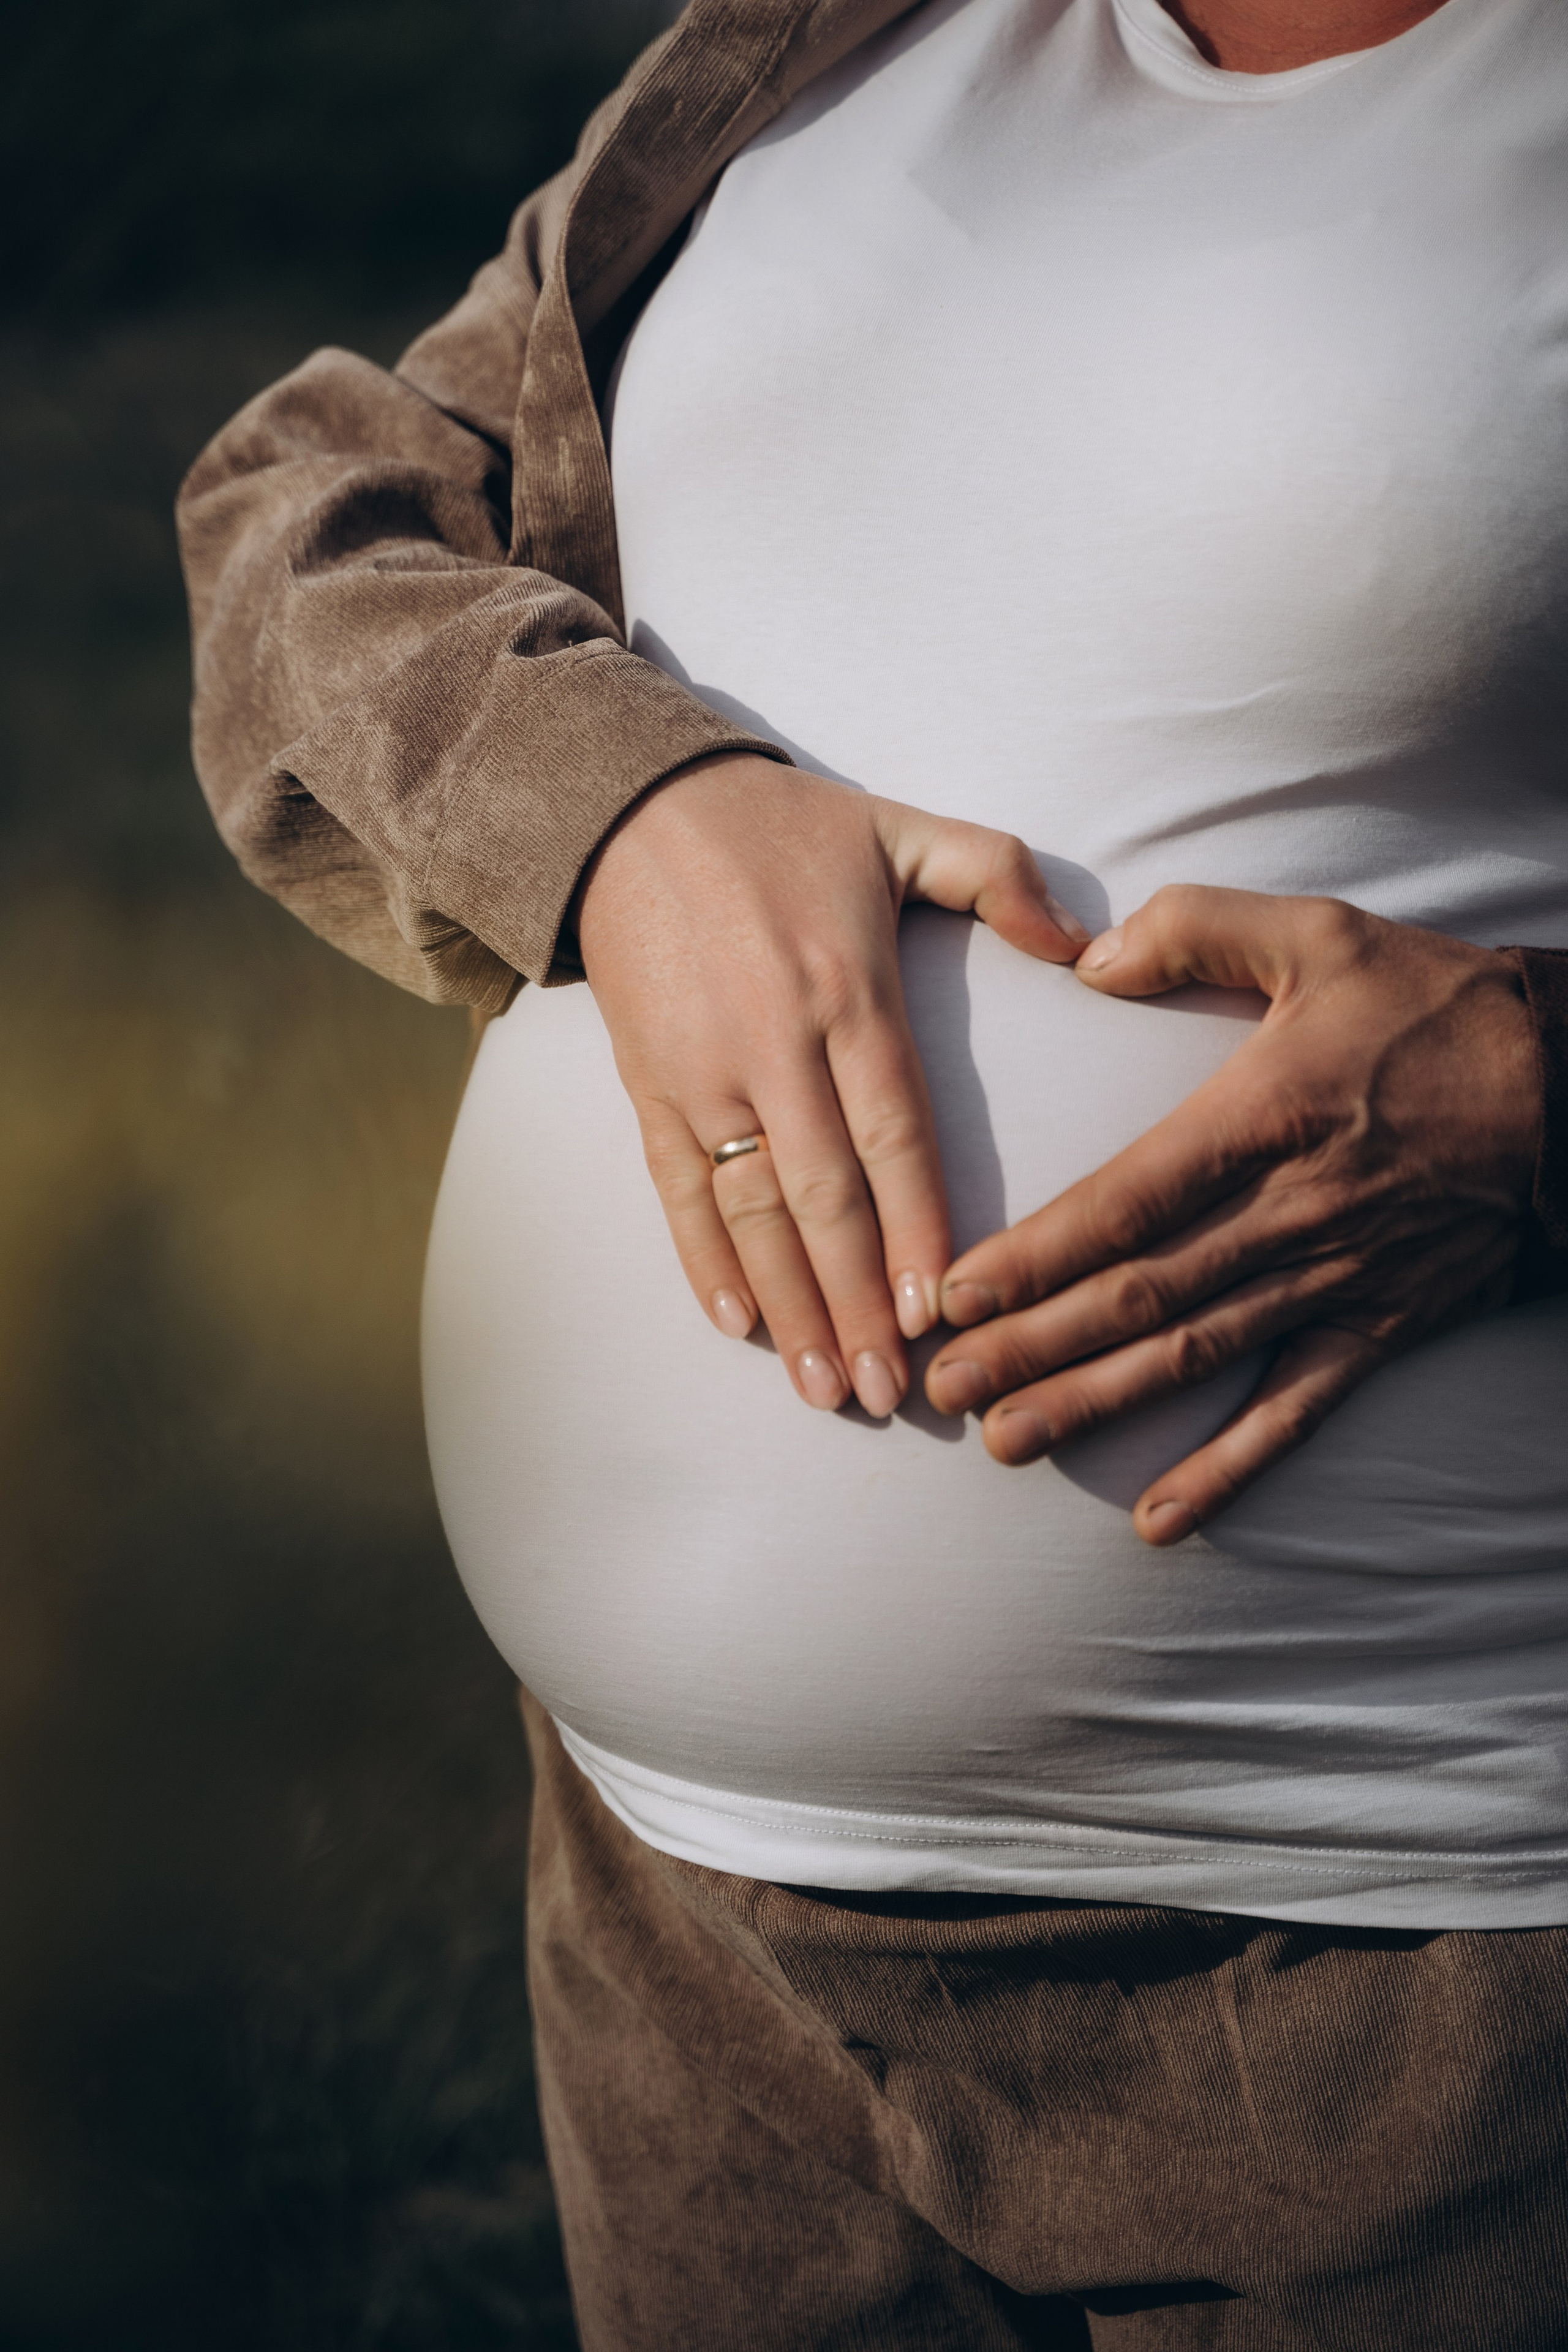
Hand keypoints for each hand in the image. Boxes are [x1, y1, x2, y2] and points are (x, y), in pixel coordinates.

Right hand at [574, 753, 1087, 1414]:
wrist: (624, 806)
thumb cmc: (780, 826)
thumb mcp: (898, 827)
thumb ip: (998, 875)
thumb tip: (1086, 944)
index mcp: (847, 993)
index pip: (893, 1137)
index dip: (915, 1232)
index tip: (937, 1313)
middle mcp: (773, 1045)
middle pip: (824, 1199)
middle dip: (856, 1303)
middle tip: (890, 1394)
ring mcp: (701, 1071)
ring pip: (750, 1212)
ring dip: (788, 1307)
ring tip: (825, 1388)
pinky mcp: (645, 1083)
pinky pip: (675, 1189)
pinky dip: (703, 1261)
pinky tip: (737, 1326)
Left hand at [925, 885, 1539, 1539]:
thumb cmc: (1440, 1005)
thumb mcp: (1320, 931)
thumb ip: (1195, 928)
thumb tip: (1087, 958)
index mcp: (1260, 1118)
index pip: (1125, 1199)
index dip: (1035, 1254)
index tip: (954, 1293)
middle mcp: (1288, 1212)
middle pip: (1139, 1294)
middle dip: (1033, 1345)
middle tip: (944, 1388)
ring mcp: (1332, 1279)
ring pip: (1195, 1358)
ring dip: (1096, 1405)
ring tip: (1006, 1443)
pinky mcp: (1378, 1324)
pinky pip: (1294, 1411)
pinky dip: (1228, 1470)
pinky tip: (1159, 1523)